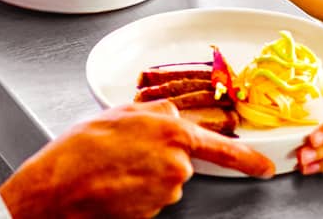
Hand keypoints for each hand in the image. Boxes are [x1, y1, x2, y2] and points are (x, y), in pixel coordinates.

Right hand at [0, 100, 274, 218]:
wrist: (57, 188)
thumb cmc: (79, 150)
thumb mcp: (118, 113)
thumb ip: (152, 113)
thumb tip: (167, 115)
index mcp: (171, 132)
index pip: (222, 148)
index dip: (247, 158)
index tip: (264, 167)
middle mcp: (175, 164)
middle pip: (181, 163)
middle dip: (157, 159)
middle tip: (124, 156)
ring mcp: (165, 191)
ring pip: (164, 182)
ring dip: (143, 176)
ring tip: (113, 169)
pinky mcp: (153, 212)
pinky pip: (151, 200)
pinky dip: (135, 194)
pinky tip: (114, 185)